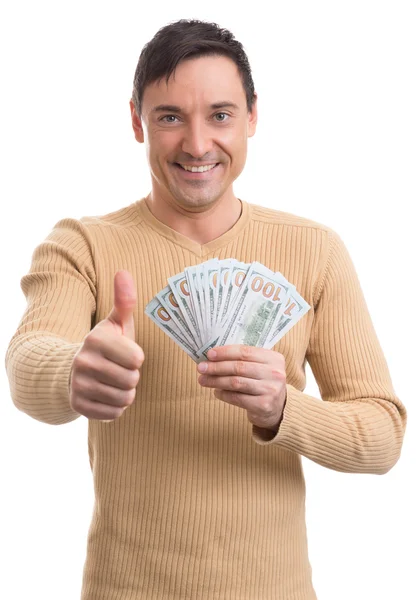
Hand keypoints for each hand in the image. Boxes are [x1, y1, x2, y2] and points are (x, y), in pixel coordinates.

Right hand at [69, 270, 144, 420]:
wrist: (71, 371)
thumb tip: (123, 272)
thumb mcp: (116, 323)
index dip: (136, 358)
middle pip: (132, 380)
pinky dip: (115, 407)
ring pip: (124, 398)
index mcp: (96, 339)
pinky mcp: (79, 406)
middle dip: (132, 377)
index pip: (137, 359)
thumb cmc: (105, 345)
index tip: (125, 354)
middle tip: (119, 370)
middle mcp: (83, 362)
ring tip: (113, 382)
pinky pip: (114, 413)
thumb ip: (124, 301)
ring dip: (125, 392)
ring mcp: (79, 385)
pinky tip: (105, 395)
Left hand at [197, 345, 286, 431]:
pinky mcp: (264, 405)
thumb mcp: (261, 367)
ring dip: (216, 380)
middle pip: (239, 367)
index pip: (245, 351)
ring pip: (236, 382)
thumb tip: (213, 357)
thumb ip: (243, 360)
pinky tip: (216, 391)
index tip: (209, 354)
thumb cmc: (263, 383)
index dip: (225, 352)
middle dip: (217, 367)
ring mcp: (270, 389)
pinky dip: (223, 394)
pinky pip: (237, 398)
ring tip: (203, 380)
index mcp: (274, 358)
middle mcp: (275, 373)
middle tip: (201, 367)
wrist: (278, 409)